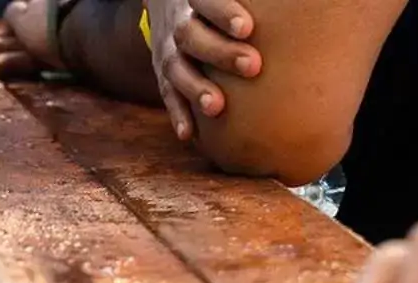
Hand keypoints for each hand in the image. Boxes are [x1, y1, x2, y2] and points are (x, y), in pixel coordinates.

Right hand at [145, 0, 262, 141]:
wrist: (175, 8)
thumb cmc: (218, 5)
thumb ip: (254, 2)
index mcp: (196, 1)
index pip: (207, 2)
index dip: (224, 14)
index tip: (247, 28)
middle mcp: (179, 25)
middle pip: (191, 36)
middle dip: (220, 53)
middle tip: (253, 66)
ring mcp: (168, 51)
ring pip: (176, 68)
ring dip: (196, 88)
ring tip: (216, 107)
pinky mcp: (163, 75)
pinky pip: (168, 95)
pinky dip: (177, 114)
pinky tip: (189, 134)